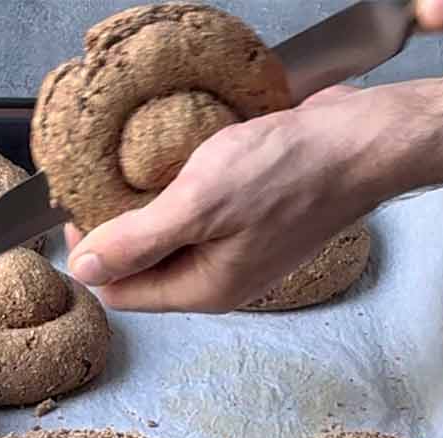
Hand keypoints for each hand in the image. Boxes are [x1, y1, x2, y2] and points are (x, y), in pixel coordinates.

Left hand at [65, 77, 442, 312]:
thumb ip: (138, 240)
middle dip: (117, 228)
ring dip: (149, 205)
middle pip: (144, 266)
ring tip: (138, 167)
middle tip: (104, 179)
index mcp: (205, 289)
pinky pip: (201, 213)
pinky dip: (183, 190)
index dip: (91, 253)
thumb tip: (82, 268)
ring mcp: (240, 248)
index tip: (79, 205)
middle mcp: (221, 277)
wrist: (364, 142)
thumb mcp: (200, 204)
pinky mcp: (255, 217)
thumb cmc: (292, 173)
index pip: (122, 291)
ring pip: (172, 236)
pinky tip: (180, 160)